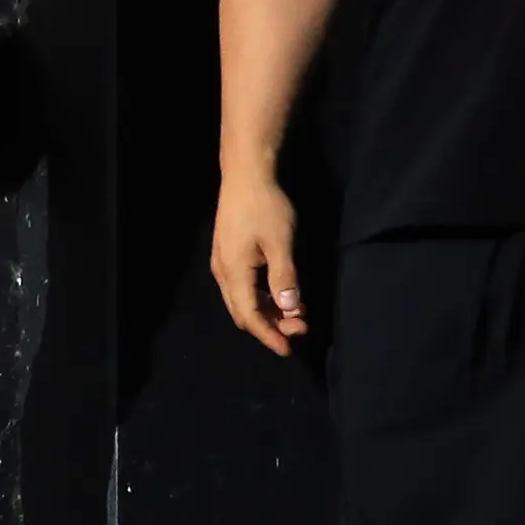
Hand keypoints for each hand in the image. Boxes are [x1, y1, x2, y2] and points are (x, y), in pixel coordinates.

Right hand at [210, 171, 308, 354]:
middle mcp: (223, 272)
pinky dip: (262, 296)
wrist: (245, 175)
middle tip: (301, 327)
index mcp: (233, 272)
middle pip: (243, 311)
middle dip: (271, 325)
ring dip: (268, 310)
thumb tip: (290, 309)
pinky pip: (243, 287)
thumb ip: (284, 277)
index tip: (288, 349)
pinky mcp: (228, 255)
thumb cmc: (264, 206)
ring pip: (243, 300)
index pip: (249, 315)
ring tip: (297, 311)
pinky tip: (283, 293)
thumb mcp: (281, 243)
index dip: (268, 335)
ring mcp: (223, 263)